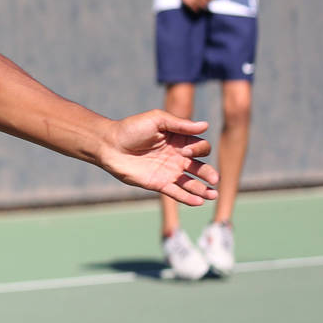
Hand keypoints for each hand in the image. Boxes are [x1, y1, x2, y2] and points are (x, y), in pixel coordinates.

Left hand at [98, 110, 218, 205]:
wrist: (110, 145)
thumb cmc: (131, 128)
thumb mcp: (156, 120)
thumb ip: (180, 124)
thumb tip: (205, 125)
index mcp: (179, 140)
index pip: (200, 147)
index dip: (198, 149)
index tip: (184, 150)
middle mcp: (177, 157)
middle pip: (200, 167)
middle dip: (208, 173)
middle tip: (213, 178)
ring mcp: (169, 171)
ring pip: (191, 182)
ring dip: (203, 189)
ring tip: (212, 195)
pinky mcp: (159, 183)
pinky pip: (177, 192)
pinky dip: (188, 198)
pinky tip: (199, 202)